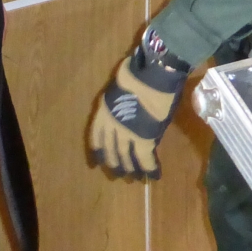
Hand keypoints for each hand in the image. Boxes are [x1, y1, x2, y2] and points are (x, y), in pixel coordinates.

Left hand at [89, 34, 188, 180]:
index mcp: (104, 109)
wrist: (154, 72)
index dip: (98, 150)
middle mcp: (111, 123)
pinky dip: (150, 168)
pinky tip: (154, 174)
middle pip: (111, 149)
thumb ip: (120, 104)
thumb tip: (127, 113)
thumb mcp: (121, 88)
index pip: (97, 136)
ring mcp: (126, 132)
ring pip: (126, 156)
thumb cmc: (139, 73)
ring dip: (131, 169)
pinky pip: (145, 158)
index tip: (97, 163)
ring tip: (135, 178)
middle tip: (118, 175)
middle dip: (114, 163)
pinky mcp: (143, 138)